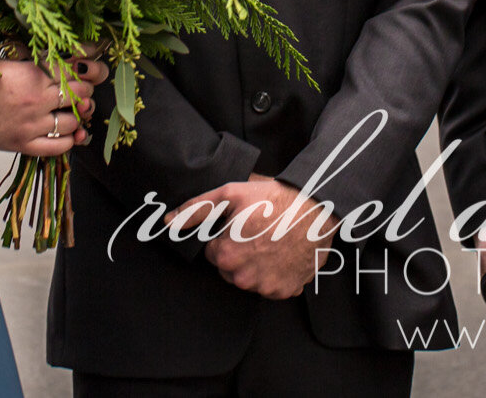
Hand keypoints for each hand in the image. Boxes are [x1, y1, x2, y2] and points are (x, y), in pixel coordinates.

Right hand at [0, 60, 96, 157]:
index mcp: (32, 74)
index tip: (79, 75)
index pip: (73, 73)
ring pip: (73, 122)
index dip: (80, 74)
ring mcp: (31, 124)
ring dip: (76, 117)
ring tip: (68, 113)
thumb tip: (59, 65)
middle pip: (79, 96)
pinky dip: (68, 140)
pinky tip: (65, 133)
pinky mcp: (22, 144)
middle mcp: (36, 99)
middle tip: (77, 94)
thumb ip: (33, 63)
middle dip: (82, 93)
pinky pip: (59, 147)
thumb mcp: (6, 61)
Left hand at [172, 175, 336, 299]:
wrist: (316, 207)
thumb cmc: (272, 199)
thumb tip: (169, 222)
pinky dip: (275, 274)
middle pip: (229, 269)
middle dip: (238, 253)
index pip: (213, 253)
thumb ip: (196, 210)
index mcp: (225, 256)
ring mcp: (266, 287)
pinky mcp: (286, 291)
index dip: (225, 237)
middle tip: (256, 232)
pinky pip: (272, 286)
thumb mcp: (230, 194)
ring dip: (256, 265)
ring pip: (250, 279)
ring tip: (271, 241)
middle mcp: (244, 278)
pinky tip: (283, 254)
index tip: (240, 225)